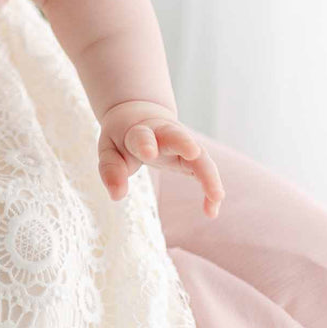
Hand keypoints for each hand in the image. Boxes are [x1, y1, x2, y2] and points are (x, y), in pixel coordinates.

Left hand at [98, 100, 224, 217]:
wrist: (140, 116)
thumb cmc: (123, 137)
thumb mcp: (109, 149)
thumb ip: (111, 170)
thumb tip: (116, 196)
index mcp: (139, 131)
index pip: (142, 135)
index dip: (145, 143)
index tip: (148, 152)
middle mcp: (164, 134)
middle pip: (177, 135)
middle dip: (184, 142)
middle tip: (193, 152)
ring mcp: (182, 144)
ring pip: (199, 155)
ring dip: (208, 173)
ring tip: (217, 196)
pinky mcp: (193, 157)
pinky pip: (205, 171)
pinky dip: (210, 189)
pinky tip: (211, 211)